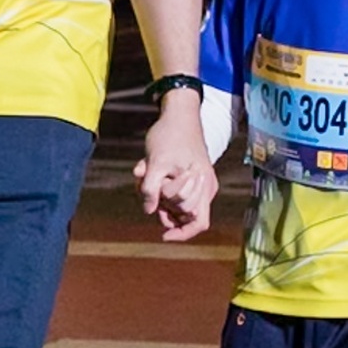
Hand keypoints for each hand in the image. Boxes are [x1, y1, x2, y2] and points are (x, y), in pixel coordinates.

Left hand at [134, 95, 216, 240]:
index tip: (162, 235)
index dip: (181, 233)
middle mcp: (204, 187)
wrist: (179, 112)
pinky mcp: (189, 174)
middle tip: (145, 188)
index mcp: (203, 186)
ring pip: (176, 202)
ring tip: (143, 174)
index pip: (198, 222)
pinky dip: (159, 185)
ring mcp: (197, 181)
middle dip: (162, 206)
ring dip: (157, 194)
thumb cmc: (170, 136)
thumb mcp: (155, 162)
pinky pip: (173, 189)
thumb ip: (150, 189)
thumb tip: (149, 211)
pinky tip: (146, 169)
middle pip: (183, 213)